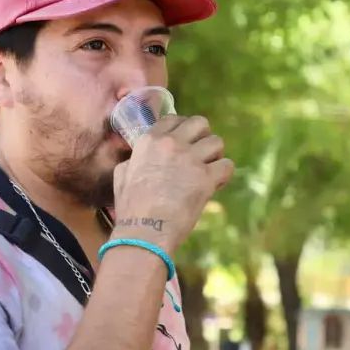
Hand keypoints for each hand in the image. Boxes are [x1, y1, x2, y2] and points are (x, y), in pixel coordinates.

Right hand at [111, 115, 233, 254]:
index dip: (183, 129)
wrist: (145, 230)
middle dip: (203, 137)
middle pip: (200, 123)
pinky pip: (227, 165)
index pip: (174, 118)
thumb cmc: (131, 208)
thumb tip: (136, 160)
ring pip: (217, 142)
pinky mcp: (206, 178)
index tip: (185, 143)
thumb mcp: (122, 175)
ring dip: (216, 156)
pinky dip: (224, 175)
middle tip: (200, 155)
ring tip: (210, 170)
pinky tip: (215, 184)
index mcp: (150, 141)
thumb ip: (133, 160)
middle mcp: (172, 144)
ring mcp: (190, 159)